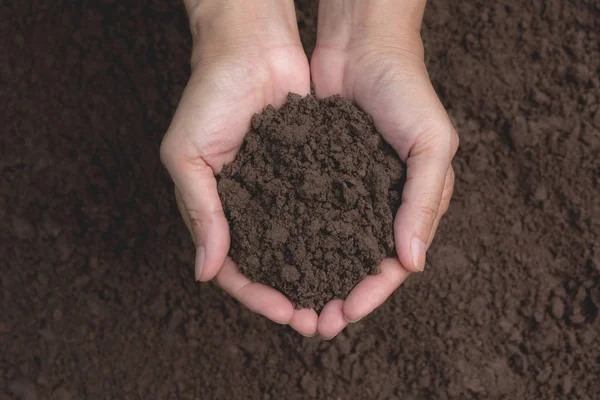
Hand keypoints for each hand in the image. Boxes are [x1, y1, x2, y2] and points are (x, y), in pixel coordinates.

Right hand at [160, 0, 318, 334]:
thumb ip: (199, 210)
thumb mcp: (188, 153)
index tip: (287, 312)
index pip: (237, 268)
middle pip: (277, 267)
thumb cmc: (208, 96)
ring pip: (306, 246)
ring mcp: (287, 192)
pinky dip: (342, 236)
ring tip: (347, 301)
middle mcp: (256, 208)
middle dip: (298, 297)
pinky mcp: (316, 171)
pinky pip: (329, 211)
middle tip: (323, 323)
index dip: (259, 295)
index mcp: (220, 211)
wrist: (251, 47)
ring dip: (324, 276)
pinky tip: (361, 256)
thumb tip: (205, 272)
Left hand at [310, 0, 458, 337]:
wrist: (363, 46)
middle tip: (314, 323)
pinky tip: (276, 259)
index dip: (371, 293)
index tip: (344, 314)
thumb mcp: (432, 143)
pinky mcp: (316, 174)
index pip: (393, 263)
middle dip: (338, 294)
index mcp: (411, 204)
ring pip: (328, 245)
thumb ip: (424, 201)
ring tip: (292, 302)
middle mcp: (378, 204)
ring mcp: (346, 191)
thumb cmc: (407, 90)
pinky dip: (294, 239)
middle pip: (357, 263)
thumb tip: (411, 264)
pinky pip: (305, 213)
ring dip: (313, 275)